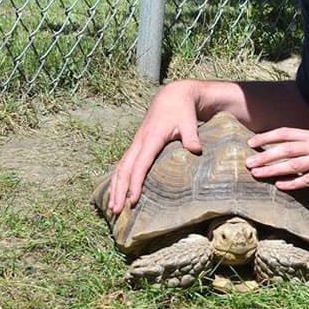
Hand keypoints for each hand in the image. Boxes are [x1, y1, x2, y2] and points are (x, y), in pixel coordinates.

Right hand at [107, 81, 202, 213]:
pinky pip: (123, 165)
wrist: (172, 96)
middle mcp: (139, 142)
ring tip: (112, 208)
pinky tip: (114, 193)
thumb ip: (191, 136)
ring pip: (120, 168)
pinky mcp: (136, 146)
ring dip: (115, 188)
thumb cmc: (182, 111)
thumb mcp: (189, 121)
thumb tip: (195, 150)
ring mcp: (136, 144)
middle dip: (119, 190)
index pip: (140, 164)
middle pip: (124, 169)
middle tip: (117, 211)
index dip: (136, 182)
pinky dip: (117, 180)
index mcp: (151, 138)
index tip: (133, 199)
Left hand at [245, 123, 308, 189]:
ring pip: (292, 164)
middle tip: (247, 163)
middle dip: (264, 156)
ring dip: (272, 169)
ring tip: (256, 174)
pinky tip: (280, 186)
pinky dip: (293, 183)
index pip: (285, 134)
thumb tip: (308, 146)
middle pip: (283, 150)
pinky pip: (308, 179)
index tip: (251, 142)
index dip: (267, 138)